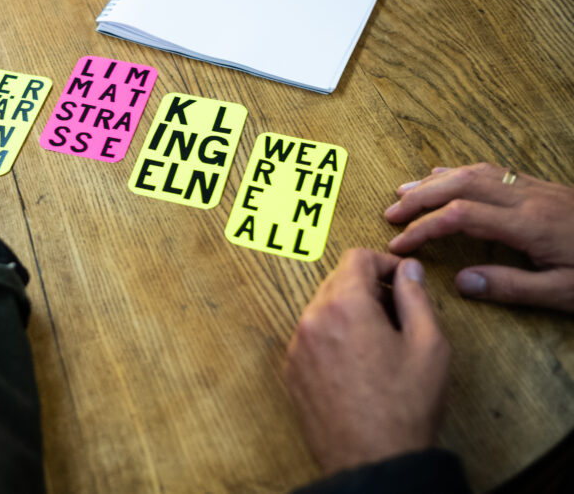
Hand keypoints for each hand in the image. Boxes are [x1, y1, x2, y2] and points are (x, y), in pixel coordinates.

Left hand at [285, 249, 450, 474]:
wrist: (372, 461)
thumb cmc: (405, 407)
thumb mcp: (428, 345)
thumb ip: (415, 297)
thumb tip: (408, 269)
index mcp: (344, 306)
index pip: (356, 258)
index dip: (384, 263)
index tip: (401, 279)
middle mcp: (311, 320)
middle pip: (336, 281)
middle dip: (366, 287)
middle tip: (396, 313)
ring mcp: (296, 347)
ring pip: (321, 309)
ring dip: (348, 313)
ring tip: (379, 342)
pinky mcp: (290, 371)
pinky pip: (311, 336)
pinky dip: (331, 336)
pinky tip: (357, 364)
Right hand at [385, 163, 573, 310]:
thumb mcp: (564, 293)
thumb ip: (511, 287)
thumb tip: (461, 281)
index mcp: (529, 225)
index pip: (461, 217)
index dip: (424, 229)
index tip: (400, 246)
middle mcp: (527, 198)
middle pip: (460, 185)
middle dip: (420, 198)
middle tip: (390, 214)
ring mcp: (534, 187)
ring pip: (474, 171)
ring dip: (435, 180)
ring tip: (405, 192)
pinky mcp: (542, 186)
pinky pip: (491, 170)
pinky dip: (459, 172)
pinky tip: (445, 176)